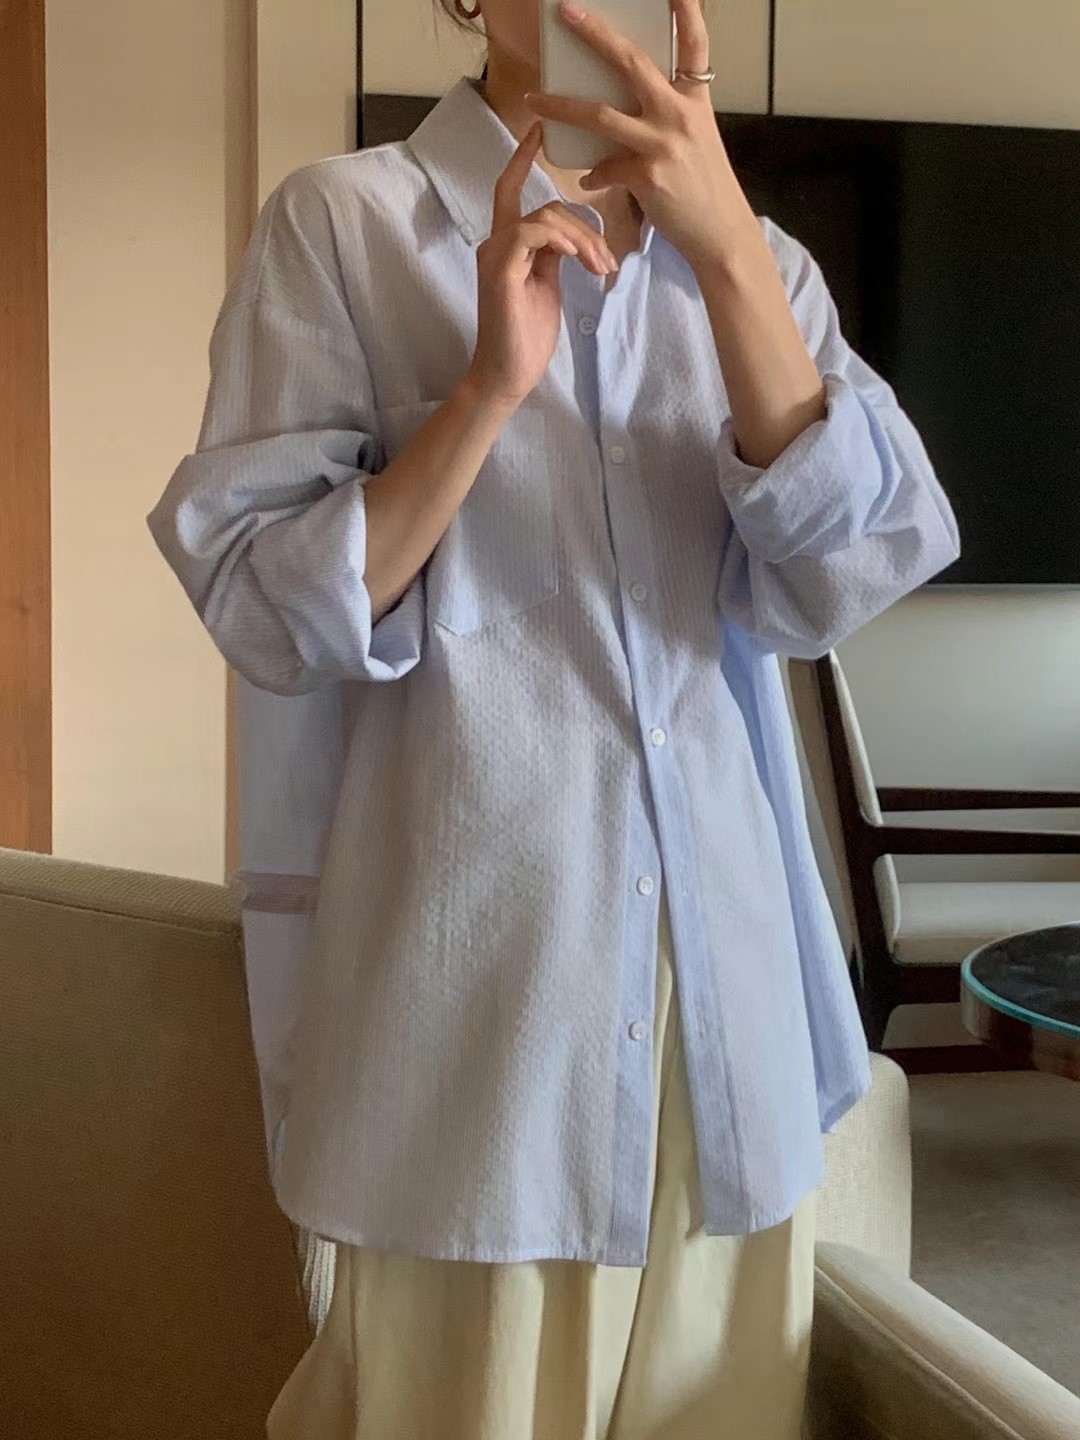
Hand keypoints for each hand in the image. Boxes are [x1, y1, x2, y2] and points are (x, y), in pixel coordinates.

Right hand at [465, 122, 618, 408]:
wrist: (507, 375)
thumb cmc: (528, 338)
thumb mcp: (550, 285)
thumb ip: (556, 254)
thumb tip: (575, 237)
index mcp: (508, 245)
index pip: (511, 189)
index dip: (523, 158)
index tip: (539, 131)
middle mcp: (496, 243)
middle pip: (548, 206)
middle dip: (587, 230)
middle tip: (607, 264)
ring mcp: (496, 254)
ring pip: (546, 216)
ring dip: (583, 240)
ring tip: (599, 270)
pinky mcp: (499, 269)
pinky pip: (533, 232)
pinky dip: (562, 240)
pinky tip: (579, 260)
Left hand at [524, 0, 763, 274]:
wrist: (720, 233)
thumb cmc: (705, 186)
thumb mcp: (696, 138)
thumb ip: (668, 115)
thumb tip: (628, 107)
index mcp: (695, 100)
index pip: (694, 45)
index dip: (686, 10)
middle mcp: (680, 114)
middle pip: (631, 63)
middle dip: (595, 34)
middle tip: (567, 12)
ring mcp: (663, 143)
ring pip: (600, 114)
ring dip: (561, 106)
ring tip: (534, 99)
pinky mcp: (647, 175)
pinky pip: (605, 167)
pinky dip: (594, 174)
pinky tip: (590, 180)